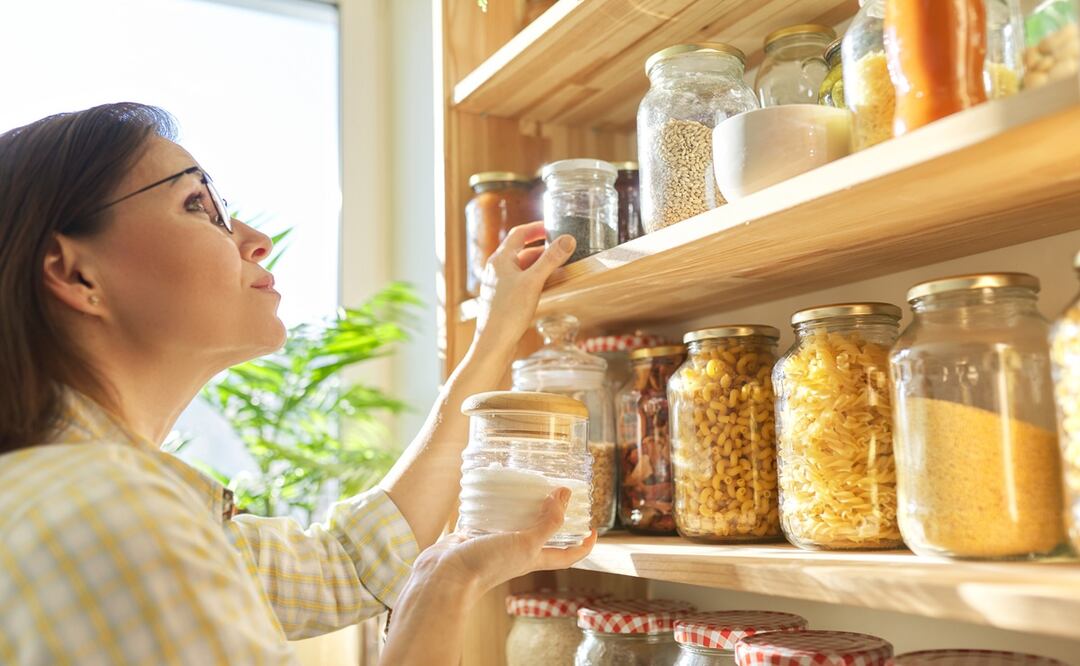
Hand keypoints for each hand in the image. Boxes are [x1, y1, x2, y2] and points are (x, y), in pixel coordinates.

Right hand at [419, 488, 596, 598]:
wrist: (446, 576)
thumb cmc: (489, 564)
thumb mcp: (526, 543)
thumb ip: (548, 522)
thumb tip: (565, 496)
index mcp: (533, 559)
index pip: (567, 556)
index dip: (583, 545)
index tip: (593, 529)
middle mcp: (517, 552)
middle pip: (542, 536)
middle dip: (553, 517)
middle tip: (559, 494)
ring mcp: (495, 544)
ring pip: (515, 523)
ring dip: (523, 507)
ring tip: (529, 485)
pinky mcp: (474, 535)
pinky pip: (489, 517)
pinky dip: (494, 505)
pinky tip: (494, 489)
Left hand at [474, 221, 575, 354]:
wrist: (494, 343)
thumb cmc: (508, 312)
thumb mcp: (533, 282)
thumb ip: (551, 259)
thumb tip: (568, 239)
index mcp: (500, 259)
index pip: (519, 234)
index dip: (537, 228)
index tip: (554, 227)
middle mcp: (497, 269)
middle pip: (522, 251)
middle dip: (544, 249)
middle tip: (563, 249)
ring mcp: (500, 285)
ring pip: (524, 268)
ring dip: (542, 266)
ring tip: (561, 267)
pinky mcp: (504, 299)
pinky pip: (523, 283)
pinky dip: (537, 280)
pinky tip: (550, 286)